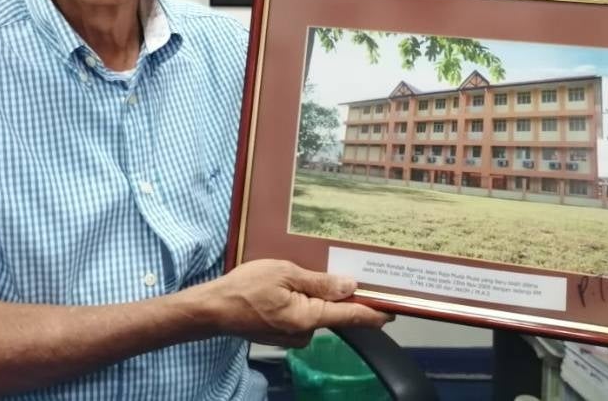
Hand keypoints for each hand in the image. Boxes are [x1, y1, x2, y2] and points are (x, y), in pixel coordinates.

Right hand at [202, 259, 391, 347]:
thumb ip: (319, 282)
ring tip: (295, 275)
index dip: (375, 312)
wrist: (212, 309)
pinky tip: (285, 288)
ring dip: (314, 296)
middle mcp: (304, 333)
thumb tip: (351, 285)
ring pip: (316, 313)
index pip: (351, 317)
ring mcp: (293, 337)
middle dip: (338, 294)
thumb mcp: (284, 273)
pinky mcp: (283, 334)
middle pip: (335, 313)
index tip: (395, 309)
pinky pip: (302, 316)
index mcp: (308, 318)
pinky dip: (301, 302)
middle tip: (337, 270)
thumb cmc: (245, 288)